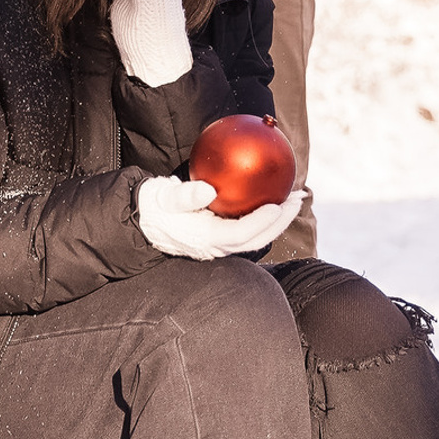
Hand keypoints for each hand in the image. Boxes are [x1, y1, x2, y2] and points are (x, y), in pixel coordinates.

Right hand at [137, 174, 304, 259]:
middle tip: (297, 199)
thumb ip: (183, 195)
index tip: (277, 205)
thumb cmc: (153, 205)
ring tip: (292, 201)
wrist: (141, 220)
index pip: (240, 233)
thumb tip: (207, 191)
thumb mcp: (163, 196)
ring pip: (255, 239)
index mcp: (204, 237)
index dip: (261, 222)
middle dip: (280, 222)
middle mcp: (215, 246)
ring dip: (276, 222)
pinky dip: (264, 220)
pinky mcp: (219, 240)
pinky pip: (247, 233)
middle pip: (256, 240)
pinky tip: (271, 204)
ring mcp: (218, 246)